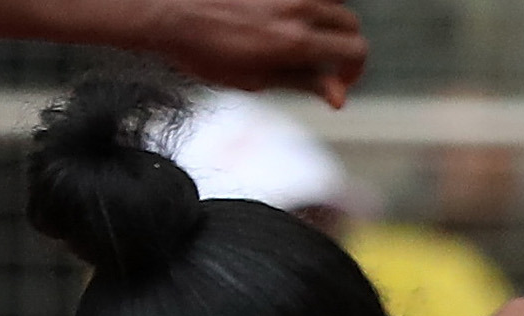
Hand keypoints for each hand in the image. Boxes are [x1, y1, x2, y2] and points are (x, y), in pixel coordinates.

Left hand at [136, 0, 369, 106]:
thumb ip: (303, 82)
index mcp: (295, 41)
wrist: (166, 10)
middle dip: (346, 46)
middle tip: (326, 63)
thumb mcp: (256, 78)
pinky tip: (285, 19)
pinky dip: (307, 8)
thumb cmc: (202, 49)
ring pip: (332, 2)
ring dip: (328, 22)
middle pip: (350, 23)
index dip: (355, 70)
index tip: (339, 81)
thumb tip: (339, 98)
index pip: (356, 50)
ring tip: (305, 37)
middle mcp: (297, 8)